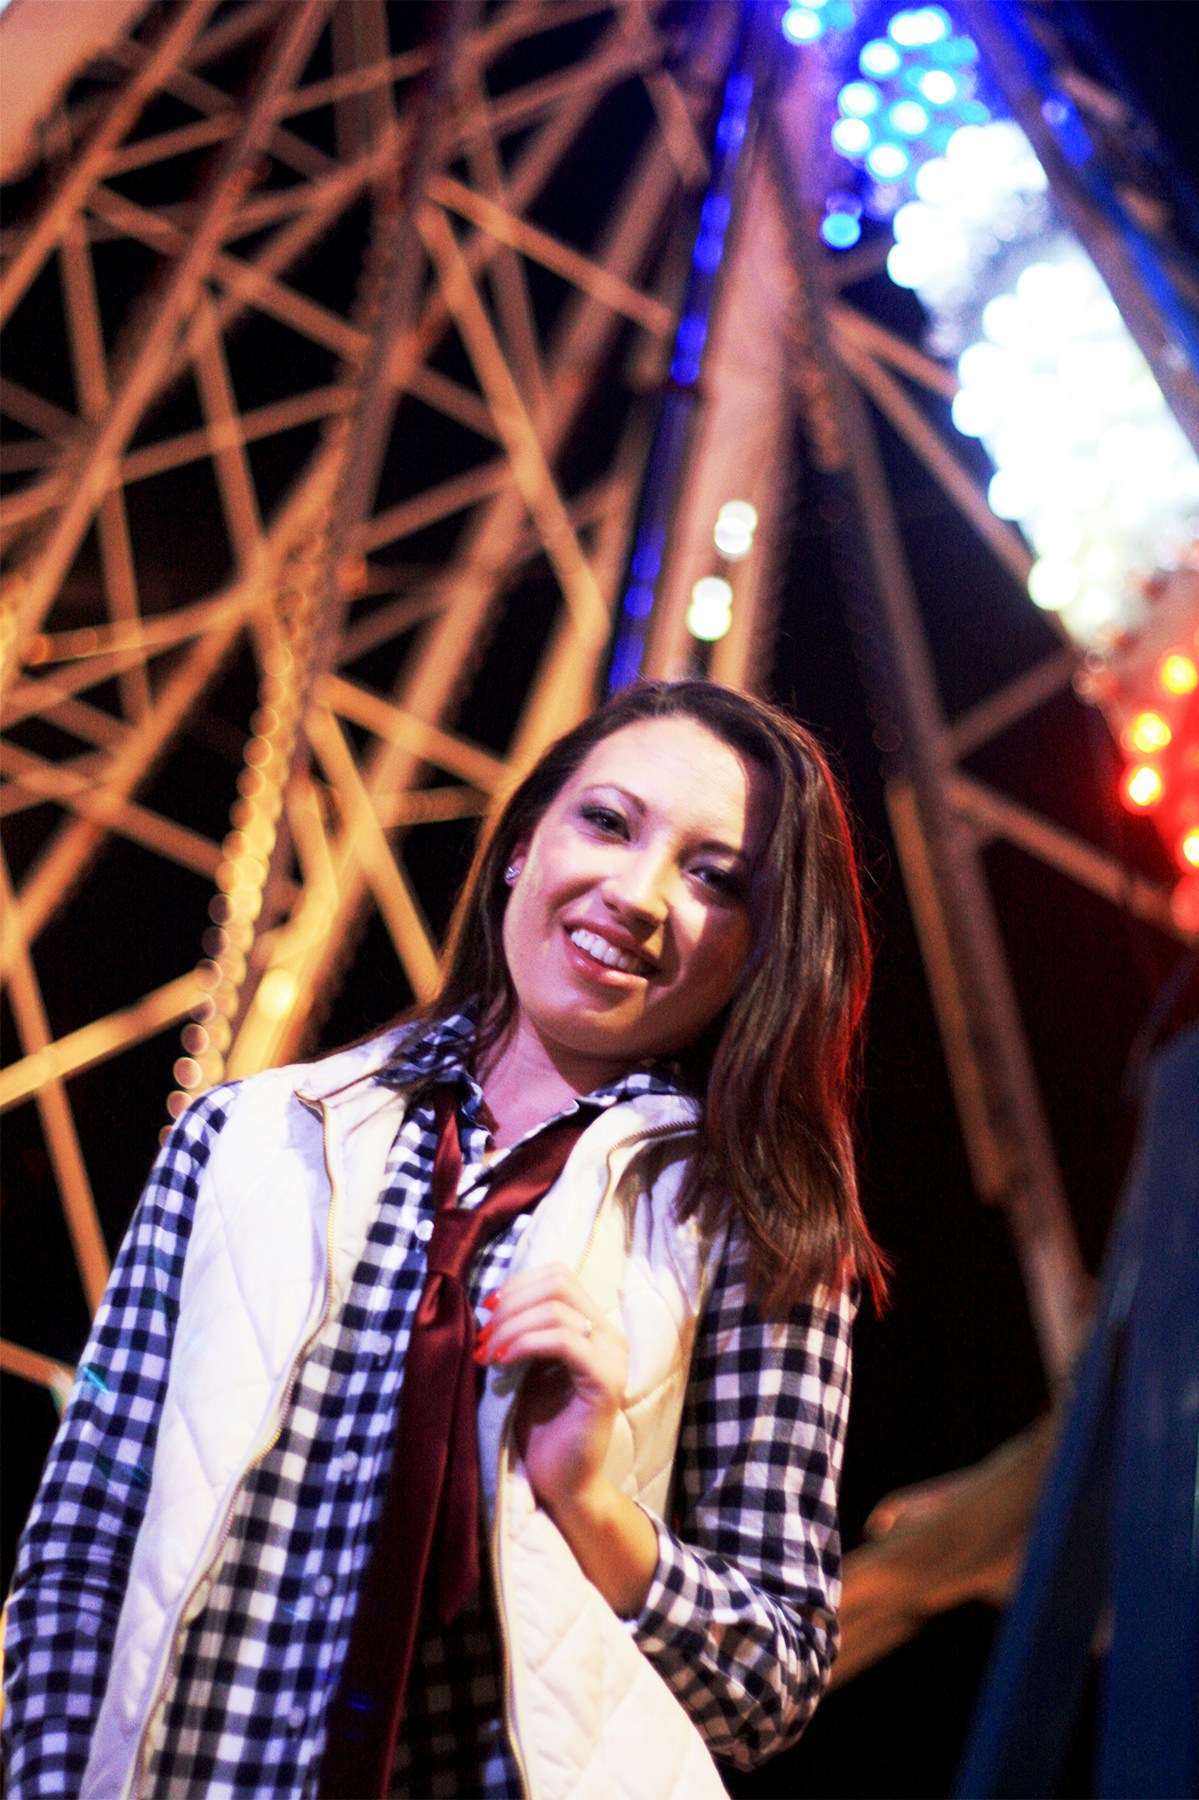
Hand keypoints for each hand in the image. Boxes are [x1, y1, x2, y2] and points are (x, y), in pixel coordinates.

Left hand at [476, 1262, 624, 1512]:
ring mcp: (613, 1357)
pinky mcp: (606, 1382)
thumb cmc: (539, 1427)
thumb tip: (491, 1302)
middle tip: (483, 1335)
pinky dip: (527, 1343)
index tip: (486, 1309)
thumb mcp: (525, 1366)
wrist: (560, 1483)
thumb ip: (522, 1331)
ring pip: (558, 1310)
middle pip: (559, 1283)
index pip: (559, 1276)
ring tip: (487, 1353)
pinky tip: (503, 1361)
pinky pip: (565, 1342)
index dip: (519, 1284)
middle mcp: (610, 1336)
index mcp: (594, 1327)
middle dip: (512, 1303)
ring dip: (512, 1326)